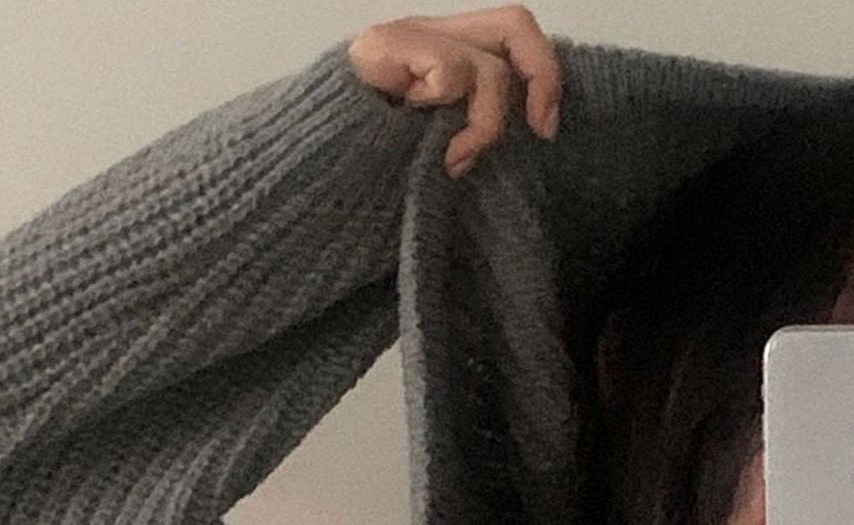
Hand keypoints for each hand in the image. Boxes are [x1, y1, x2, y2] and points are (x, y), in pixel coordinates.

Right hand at [347, 6, 562, 175]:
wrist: (306, 168)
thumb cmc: (370, 172)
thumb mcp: (441, 154)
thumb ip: (475, 134)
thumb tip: (530, 143)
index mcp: (449, 58)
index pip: (512, 40)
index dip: (543, 76)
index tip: (547, 131)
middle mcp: (434, 39)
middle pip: (514, 24)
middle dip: (542, 76)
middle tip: (540, 130)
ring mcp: (408, 39)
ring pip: (488, 62)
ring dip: (488, 121)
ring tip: (459, 160)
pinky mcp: (384, 47)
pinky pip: (449, 70)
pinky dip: (454, 113)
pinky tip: (436, 149)